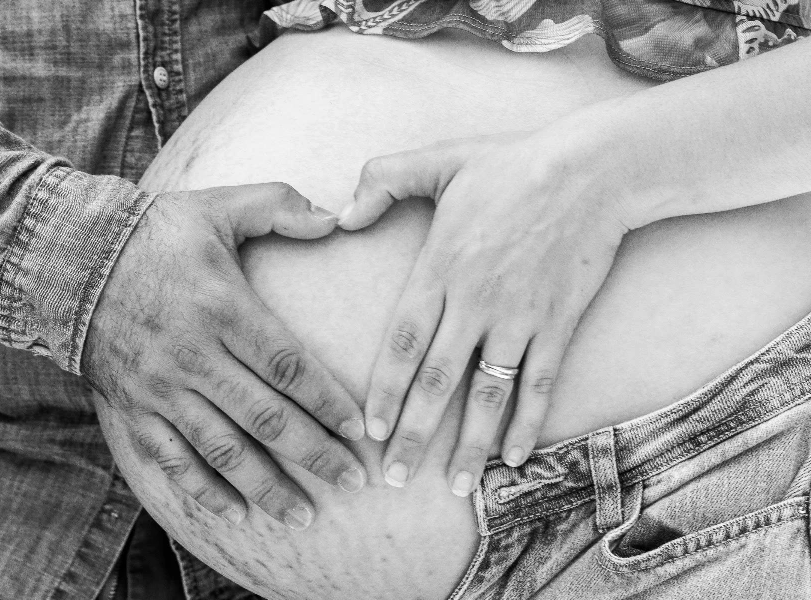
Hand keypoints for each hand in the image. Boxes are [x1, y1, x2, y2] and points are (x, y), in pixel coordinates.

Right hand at [83, 183, 366, 529]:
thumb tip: (336, 217)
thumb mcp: (216, 207)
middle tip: (353, 482)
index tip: (359, 430)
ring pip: (222, 450)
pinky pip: (172, 460)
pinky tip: (237, 513)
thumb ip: (279, 206)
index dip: (326, 402)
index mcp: (222, 308)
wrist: (68, 261)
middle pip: (265, 418)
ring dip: (266, 487)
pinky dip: (205, 490)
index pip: (287, 366)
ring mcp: (161, 388)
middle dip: (313, 455)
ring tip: (304, 515)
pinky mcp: (135, 408)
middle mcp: (193, 356)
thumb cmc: (154, 234)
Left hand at [340, 134, 627, 494]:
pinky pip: (539, 384)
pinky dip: (527, 423)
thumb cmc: (511, 164)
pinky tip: (515, 456)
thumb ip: (383, 180)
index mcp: (439, 268)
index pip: (401, 343)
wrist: (592, 170)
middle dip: (413, 435)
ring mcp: (519, 318)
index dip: (383, 391)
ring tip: (455, 486)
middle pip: (436, 382)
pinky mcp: (558, 325)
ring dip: (470, 445)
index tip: (370, 430)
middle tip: (394, 480)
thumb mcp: (439, 159)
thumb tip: (341, 213)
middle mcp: (474, 303)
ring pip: (487, 395)